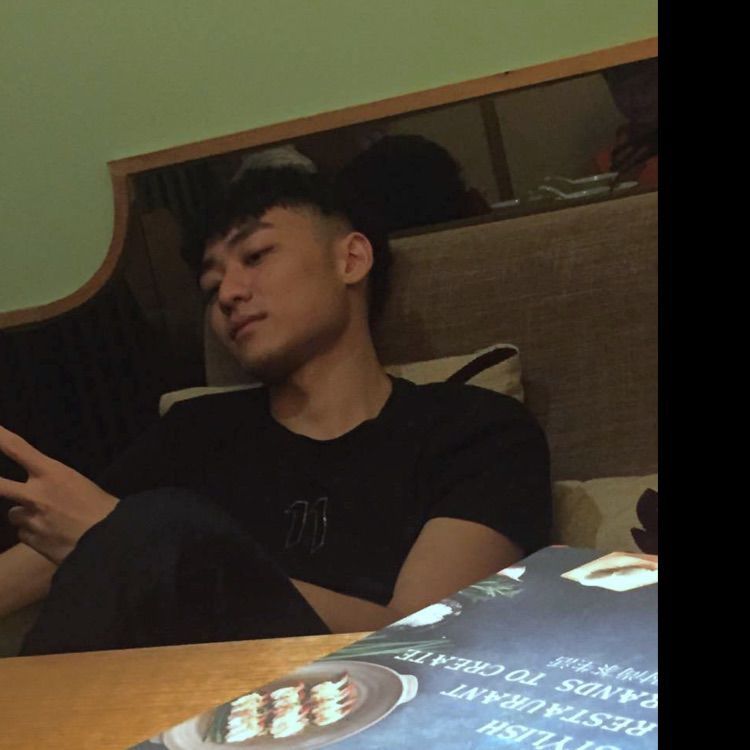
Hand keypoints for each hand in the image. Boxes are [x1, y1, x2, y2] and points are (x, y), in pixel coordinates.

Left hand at [0, 426, 118, 563]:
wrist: (109, 540)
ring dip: (26, 515)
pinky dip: (34, 533)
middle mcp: (35, 494)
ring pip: (14, 514)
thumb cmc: (103, 508)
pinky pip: (24, 533)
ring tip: (47, 520)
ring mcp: (30, 519)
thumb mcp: (81, 485)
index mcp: (52, 474)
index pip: (17, 448)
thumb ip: (56, 484)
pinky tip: (52, 536)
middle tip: (0, 484)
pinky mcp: (30, 540)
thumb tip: (45, 489)